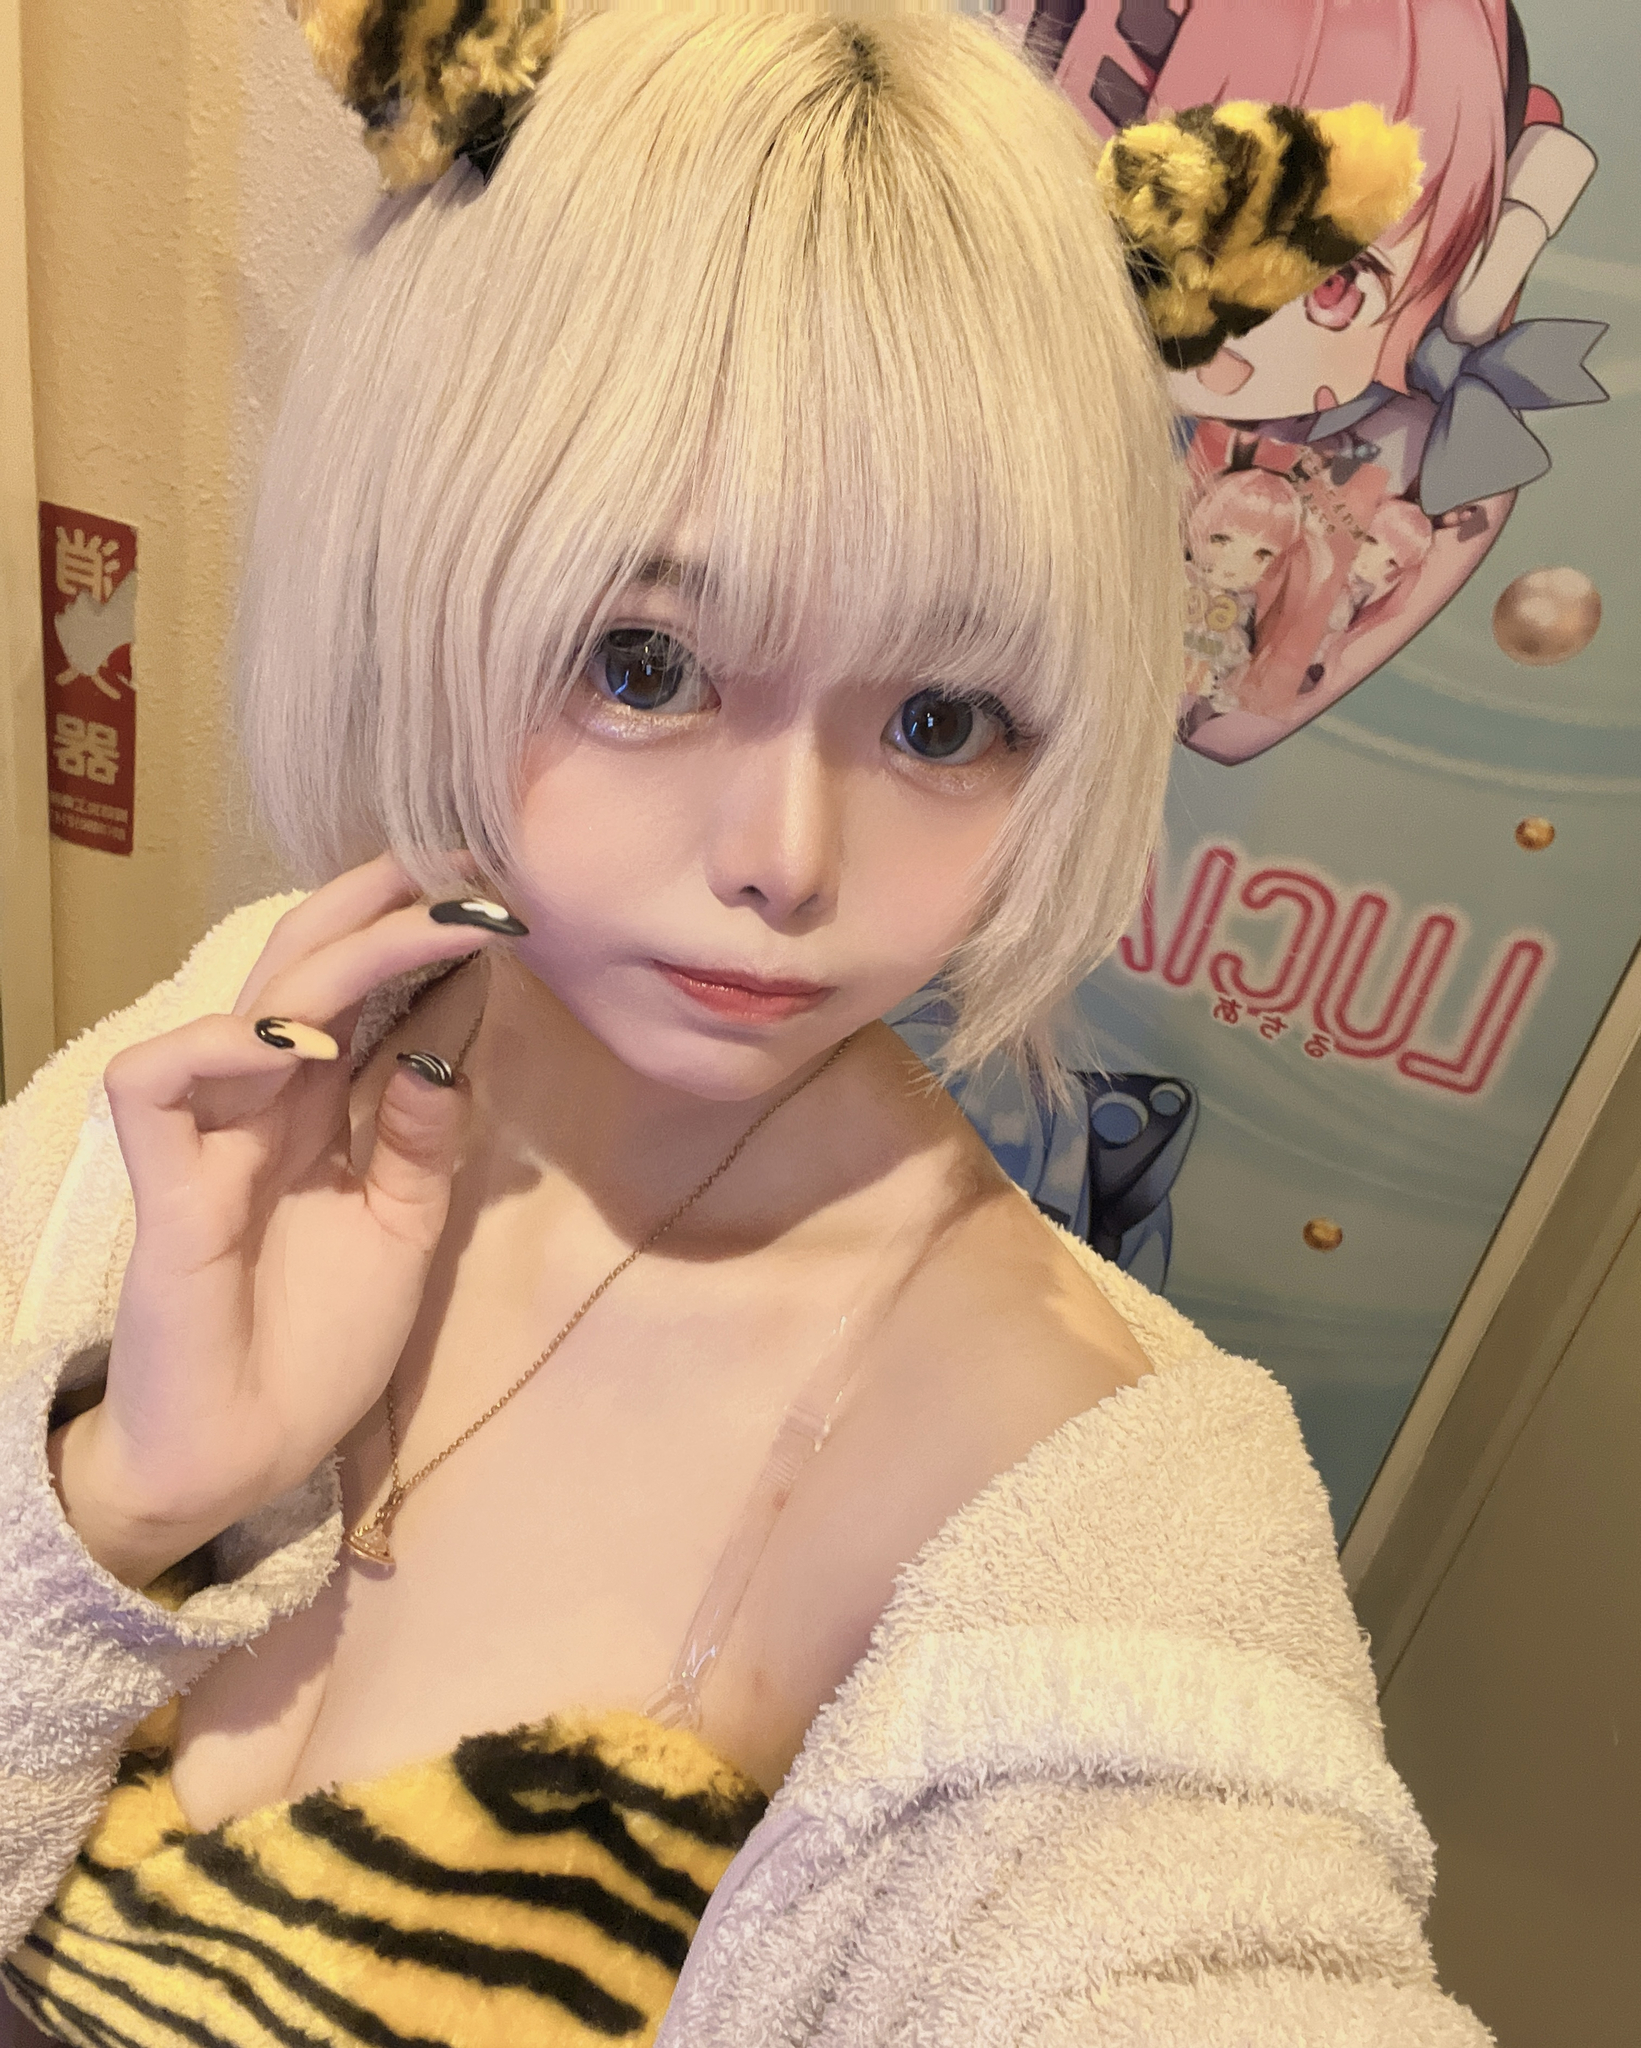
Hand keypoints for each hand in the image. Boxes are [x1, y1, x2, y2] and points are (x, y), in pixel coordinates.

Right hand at [52, 856, 521, 1586]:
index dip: (420, 945)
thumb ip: (423, 1141)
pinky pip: (158, 1083)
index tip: (500, 907)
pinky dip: (228, 1046)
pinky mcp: (164, 1186)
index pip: (361, 996)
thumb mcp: (401, 1230)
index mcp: (317, 1111)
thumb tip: (444, 1044)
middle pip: (304, 969)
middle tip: (466, 870)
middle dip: (380, 908)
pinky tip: (306, 1043)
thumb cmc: (318, 1344)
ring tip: (425, 929)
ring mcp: (210, 1137)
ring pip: (249, 1001)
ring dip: (335, 955)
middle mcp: (264, 1104)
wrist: (247, 1454)